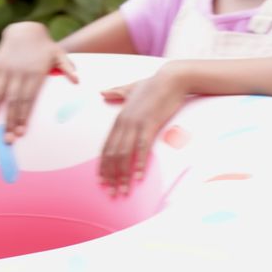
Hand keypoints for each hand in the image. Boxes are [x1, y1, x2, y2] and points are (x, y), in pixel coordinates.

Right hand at [0, 22, 77, 142]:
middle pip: (12, 102)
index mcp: (34, 74)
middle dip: (9, 122)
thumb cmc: (44, 46)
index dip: (23, 116)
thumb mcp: (59, 54)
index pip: (28, 99)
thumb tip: (77, 80)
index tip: (21, 133)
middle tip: (7, 141)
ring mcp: (4, 72)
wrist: (24, 29)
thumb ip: (67, 67)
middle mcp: (17, 74)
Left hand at [99, 66, 187, 195]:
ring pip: (124, 155)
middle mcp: (123, 123)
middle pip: (112, 154)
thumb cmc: (152, 84)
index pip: (106, 147)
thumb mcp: (130, 89)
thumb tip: (102, 92)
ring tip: (122, 192)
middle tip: (110, 194)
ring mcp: (136, 124)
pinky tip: (138, 178)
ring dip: (123, 176)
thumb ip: (116, 93)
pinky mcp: (150, 125)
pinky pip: (142, 149)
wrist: (170, 78)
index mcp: (119, 118)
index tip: (101, 181)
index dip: (103, 165)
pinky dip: (139, 164)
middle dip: (110, 176)